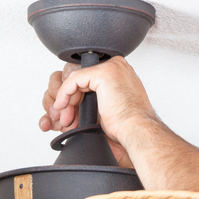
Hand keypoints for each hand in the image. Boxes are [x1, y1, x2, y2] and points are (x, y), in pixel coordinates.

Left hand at [39, 57, 157, 167]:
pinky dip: (64, 93)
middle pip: (83, 79)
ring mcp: (112, 67)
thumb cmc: (127, 126)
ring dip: (66, 100)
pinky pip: (74, 79)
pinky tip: (61, 106)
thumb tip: (77, 103)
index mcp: (120, 73)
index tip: (70, 115)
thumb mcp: (108, 108)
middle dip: (70, 100)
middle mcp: (118, 67)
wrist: (136, 131)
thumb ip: (97, 99)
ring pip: (77, 79)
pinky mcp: (103, 73)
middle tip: (64, 118)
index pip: (90, 80)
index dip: (77, 98)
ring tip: (64, 119)